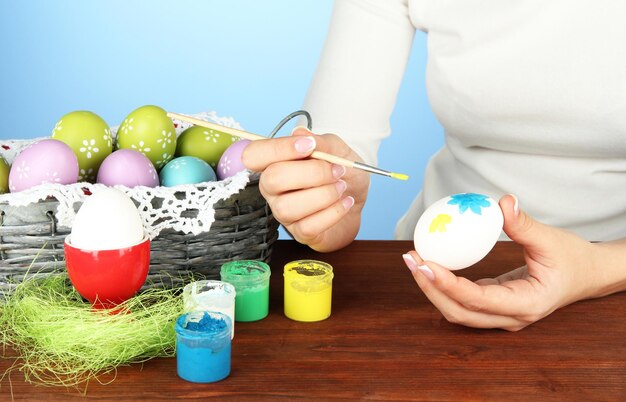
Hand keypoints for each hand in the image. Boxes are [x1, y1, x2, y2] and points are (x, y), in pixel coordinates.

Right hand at [242, 127, 369, 251]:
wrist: (358, 196)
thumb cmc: (340, 172)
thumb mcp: (336, 149)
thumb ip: (320, 141)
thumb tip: (300, 133)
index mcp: (274, 163)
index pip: (253, 155)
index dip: (277, 148)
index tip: (309, 145)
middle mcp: (272, 189)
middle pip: (271, 179)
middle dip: (311, 173)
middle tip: (337, 170)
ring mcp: (283, 212)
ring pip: (287, 207)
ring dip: (323, 195)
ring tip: (342, 187)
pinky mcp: (300, 232)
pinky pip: (307, 227)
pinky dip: (333, 212)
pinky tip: (346, 202)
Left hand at [403, 194, 603, 330]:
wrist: (587, 275)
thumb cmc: (573, 259)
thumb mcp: (551, 240)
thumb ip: (525, 224)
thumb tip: (503, 202)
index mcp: (526, 305)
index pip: (478, 300)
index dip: (448, 285)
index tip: (425, 264)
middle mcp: (511, 317)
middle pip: (459, 312)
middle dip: (430, 288)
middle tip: (411, 258)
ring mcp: (502, 315)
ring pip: (458, 311)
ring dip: (433, 288)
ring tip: (414, 260)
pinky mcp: (495, 307)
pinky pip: (464, 301)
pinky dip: (444, 285)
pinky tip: (430, 263)